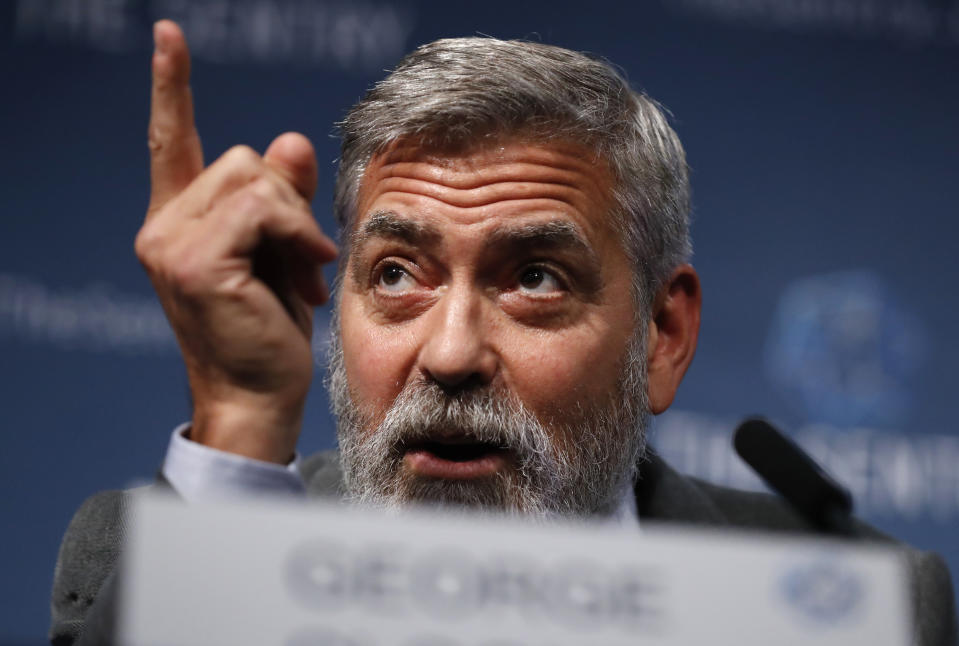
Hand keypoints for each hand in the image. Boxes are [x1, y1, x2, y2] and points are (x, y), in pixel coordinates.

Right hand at [136, 21, 337, 462]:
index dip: (170, 87)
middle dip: (288, 205)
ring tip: (304, 272)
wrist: (260, 397)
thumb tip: (290, 139)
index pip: (171, 142)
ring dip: (297, 222)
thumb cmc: (272, 332)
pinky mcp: (194, 260)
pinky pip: (263, 209)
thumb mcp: (284, 254)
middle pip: (244, 158)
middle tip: (304, 260)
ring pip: (256, 178)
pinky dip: (297, 234)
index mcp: (181, 222)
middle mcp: (163, 226)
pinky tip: (307, 272)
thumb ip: (282, 200)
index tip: (168, 35)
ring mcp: (170, 242)